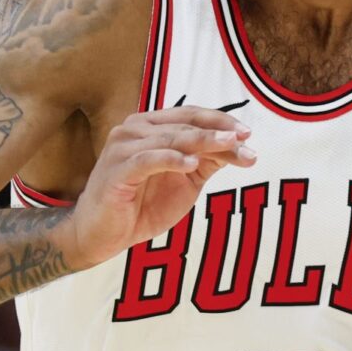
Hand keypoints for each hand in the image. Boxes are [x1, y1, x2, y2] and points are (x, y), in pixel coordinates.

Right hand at [62, 106, 256, 270]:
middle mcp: (134, 129)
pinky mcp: (116, 170)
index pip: (190, 115)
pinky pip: (147, 159)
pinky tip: (192, 163)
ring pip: (170, 138)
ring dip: (203, 142)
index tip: (247, 133)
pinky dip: (171, 159)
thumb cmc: (142, 205)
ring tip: (229, 145)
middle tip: (246, 142)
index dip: (220, 120)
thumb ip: (207, 161)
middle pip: (184, 125)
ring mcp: (123, 148)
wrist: (104, 236)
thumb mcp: (185, 181)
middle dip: (219, 133)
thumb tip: (238, 144)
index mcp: (150, 126)